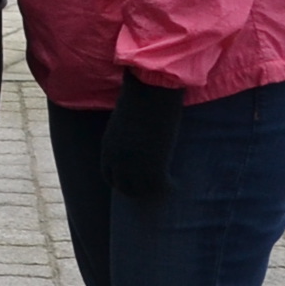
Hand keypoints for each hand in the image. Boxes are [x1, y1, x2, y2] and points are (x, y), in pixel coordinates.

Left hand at [104, 78, 186, 198]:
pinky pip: (161, 187)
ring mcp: (134, 167)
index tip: (134, 181)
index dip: (121, 180)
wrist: (150, 94)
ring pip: (143, 192)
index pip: (109, 175)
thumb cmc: (140, 98)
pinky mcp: (153, 167)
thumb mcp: (126, 119)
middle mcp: (117, 161)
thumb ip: (126, 134)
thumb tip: (138, 139)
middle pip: (124, 188)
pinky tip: (176, 183)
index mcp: (108, 148)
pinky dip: (170, 187)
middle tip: (153, 188)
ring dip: (154, 191)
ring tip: (167, 186)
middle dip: (138, 190)